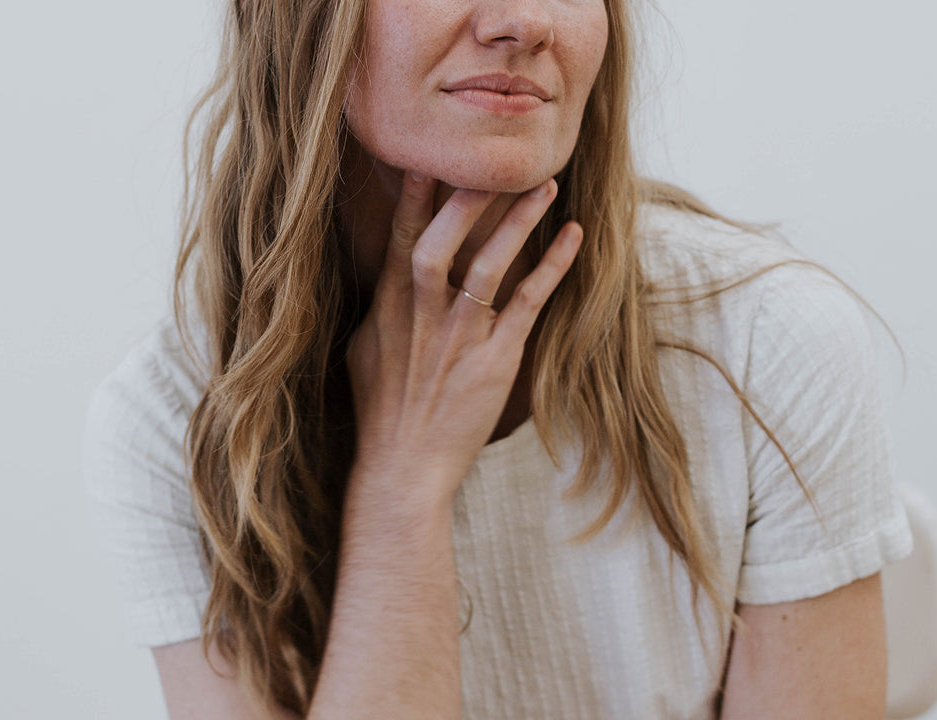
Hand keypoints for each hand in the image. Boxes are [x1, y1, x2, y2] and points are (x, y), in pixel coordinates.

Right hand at [345, 172, 582, 503]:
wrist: (403, 467)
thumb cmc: (382, 411)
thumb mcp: (364, 352)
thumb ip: (380, 308)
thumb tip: (386, 277)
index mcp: (389, 307)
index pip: (402, 240)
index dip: (414, 198)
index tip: (428, 158)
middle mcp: (423, 314)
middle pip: (444, 241)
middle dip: (468, 198)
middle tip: (495, 159)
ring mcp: (461, 336)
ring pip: (490, 265)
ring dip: (519, 222)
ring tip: (544, 185)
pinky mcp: (496, 359)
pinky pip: (527, 303)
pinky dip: (551, 267)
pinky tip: (572, 237)